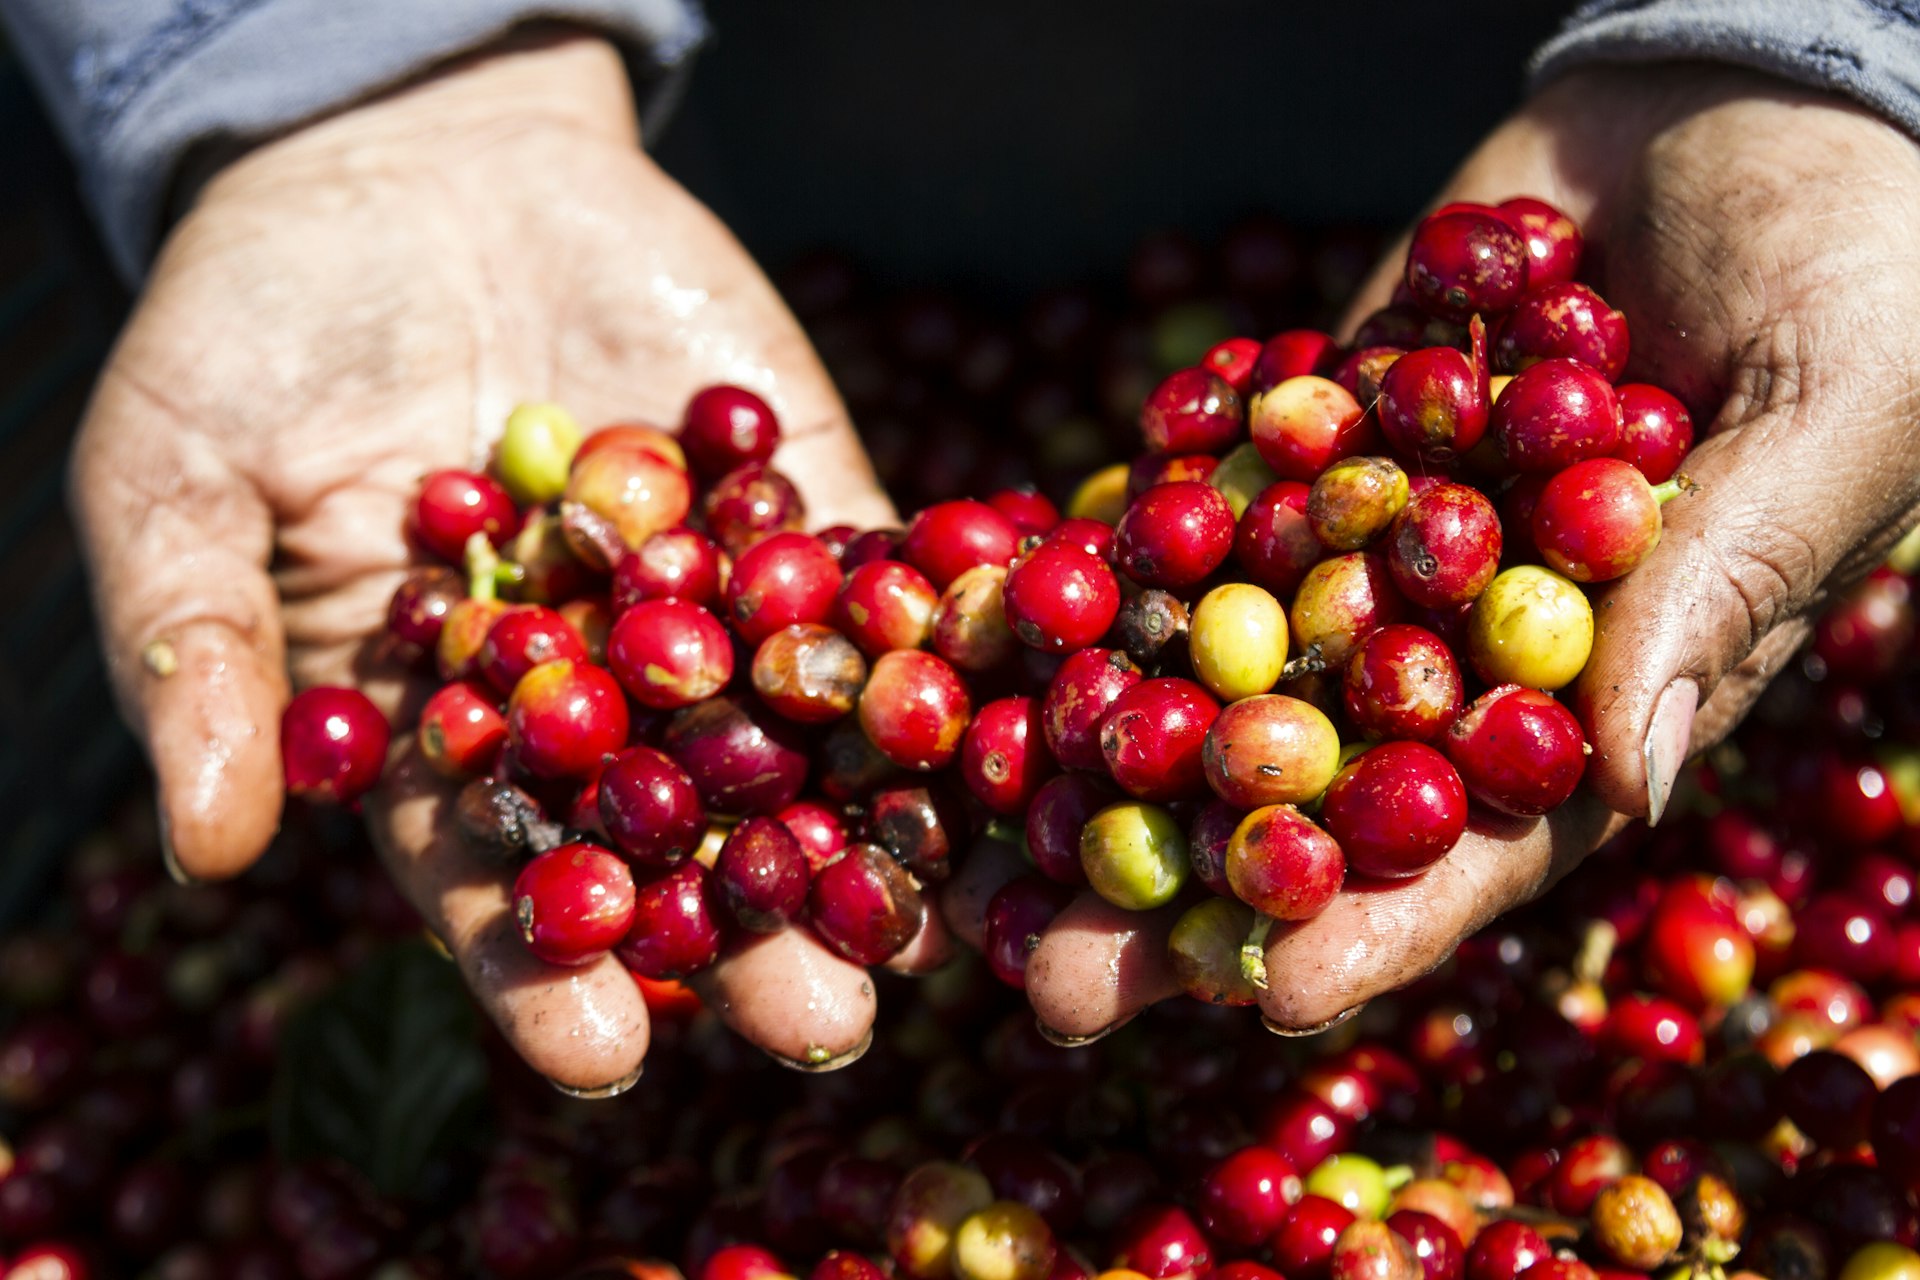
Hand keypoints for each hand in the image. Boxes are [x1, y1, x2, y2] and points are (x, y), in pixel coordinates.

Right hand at [71, 30, 905, 1091]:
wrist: (405, 162)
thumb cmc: (250, 333)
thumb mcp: (176, 483)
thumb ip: (203, 657)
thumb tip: (204, 851)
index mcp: (443, 734)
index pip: (498, 880)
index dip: (547, 969)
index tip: (604, 1051)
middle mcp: (593, 697)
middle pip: (679, 841)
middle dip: (750, 937)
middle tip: (826, 1025)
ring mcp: (708, 601)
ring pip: (798, 733)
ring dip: (871, 822)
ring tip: (935, 918)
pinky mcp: (797, 501)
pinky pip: (870, 575)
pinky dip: (930, 633)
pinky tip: (997, 710)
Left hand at [1015, 64, 1919, 1038]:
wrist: (1748, 90)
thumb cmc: (1863, 254)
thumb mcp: (1836, 408)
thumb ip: (1728, 583)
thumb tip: (1635, 778)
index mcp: (1612, 678)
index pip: (1491, 839)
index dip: (1383, 922)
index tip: (1265, 997)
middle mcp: (1467, 638)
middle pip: (1313, 795)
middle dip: (1185, 892)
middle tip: (1044, 981)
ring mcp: (1369, 541)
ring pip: (1218, 677)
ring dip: (1094, 766)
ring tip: (963, 853)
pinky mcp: (1301, 440)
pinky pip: (1189, 517)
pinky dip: (1090, 579)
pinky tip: (974, 649)